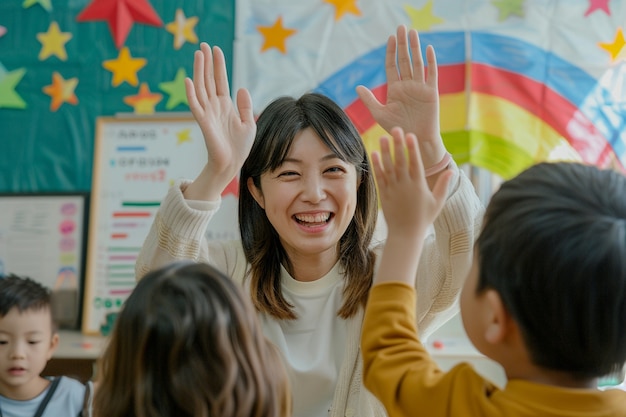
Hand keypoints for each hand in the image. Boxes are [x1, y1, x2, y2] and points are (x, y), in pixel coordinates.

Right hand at [184, 43, 255, 200]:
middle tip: (203, 44)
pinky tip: (189, 79)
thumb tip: (241, 88)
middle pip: (209, 80)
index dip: (218, 65)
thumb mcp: (249, 123)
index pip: (220, 81)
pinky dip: (191, 93)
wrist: (232, 164)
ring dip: (199, 71)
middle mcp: (214, 106)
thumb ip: (245, 106)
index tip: (216, 49)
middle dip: (207, 63)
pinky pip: (195, 105)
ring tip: (198, 54)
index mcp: (225, 105)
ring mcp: (208, 113)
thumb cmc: (239, 147)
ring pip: (201, 87)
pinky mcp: (203, 122)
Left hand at [357, 25, 444, 168]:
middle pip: (405, 60)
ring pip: (417, 63)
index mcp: (395, 88)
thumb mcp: (380, 114)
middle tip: (402, 27)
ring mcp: (420, 87)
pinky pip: (431, 74)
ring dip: (415, 48)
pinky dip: (430, 61)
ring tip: (413, 32)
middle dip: (403, 44)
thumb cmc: (396, 129)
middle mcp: (407, 85)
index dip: (391, 51)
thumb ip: (369, 100)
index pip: (392, 65)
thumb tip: (358, 86)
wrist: (414, 140)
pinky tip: (428, 48)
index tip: (391, 38)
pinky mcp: (431, 92)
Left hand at [372, 127, 450, 238]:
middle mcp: (404, 186)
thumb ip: (443, 185)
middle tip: (395, 129)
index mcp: (418, 186)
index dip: (412, 149)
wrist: (405, 234)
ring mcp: (393, 189)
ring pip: (388, 167)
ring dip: (385, 151)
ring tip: (383, 137)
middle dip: (398, 144)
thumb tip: (452, 171)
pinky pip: (380, 177)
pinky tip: (375, 153)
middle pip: (400, 161)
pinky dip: (377, 165)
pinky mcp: (384, 194)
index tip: (410, 135)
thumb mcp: (437, 202)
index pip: (415, 163)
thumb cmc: (424, 218)